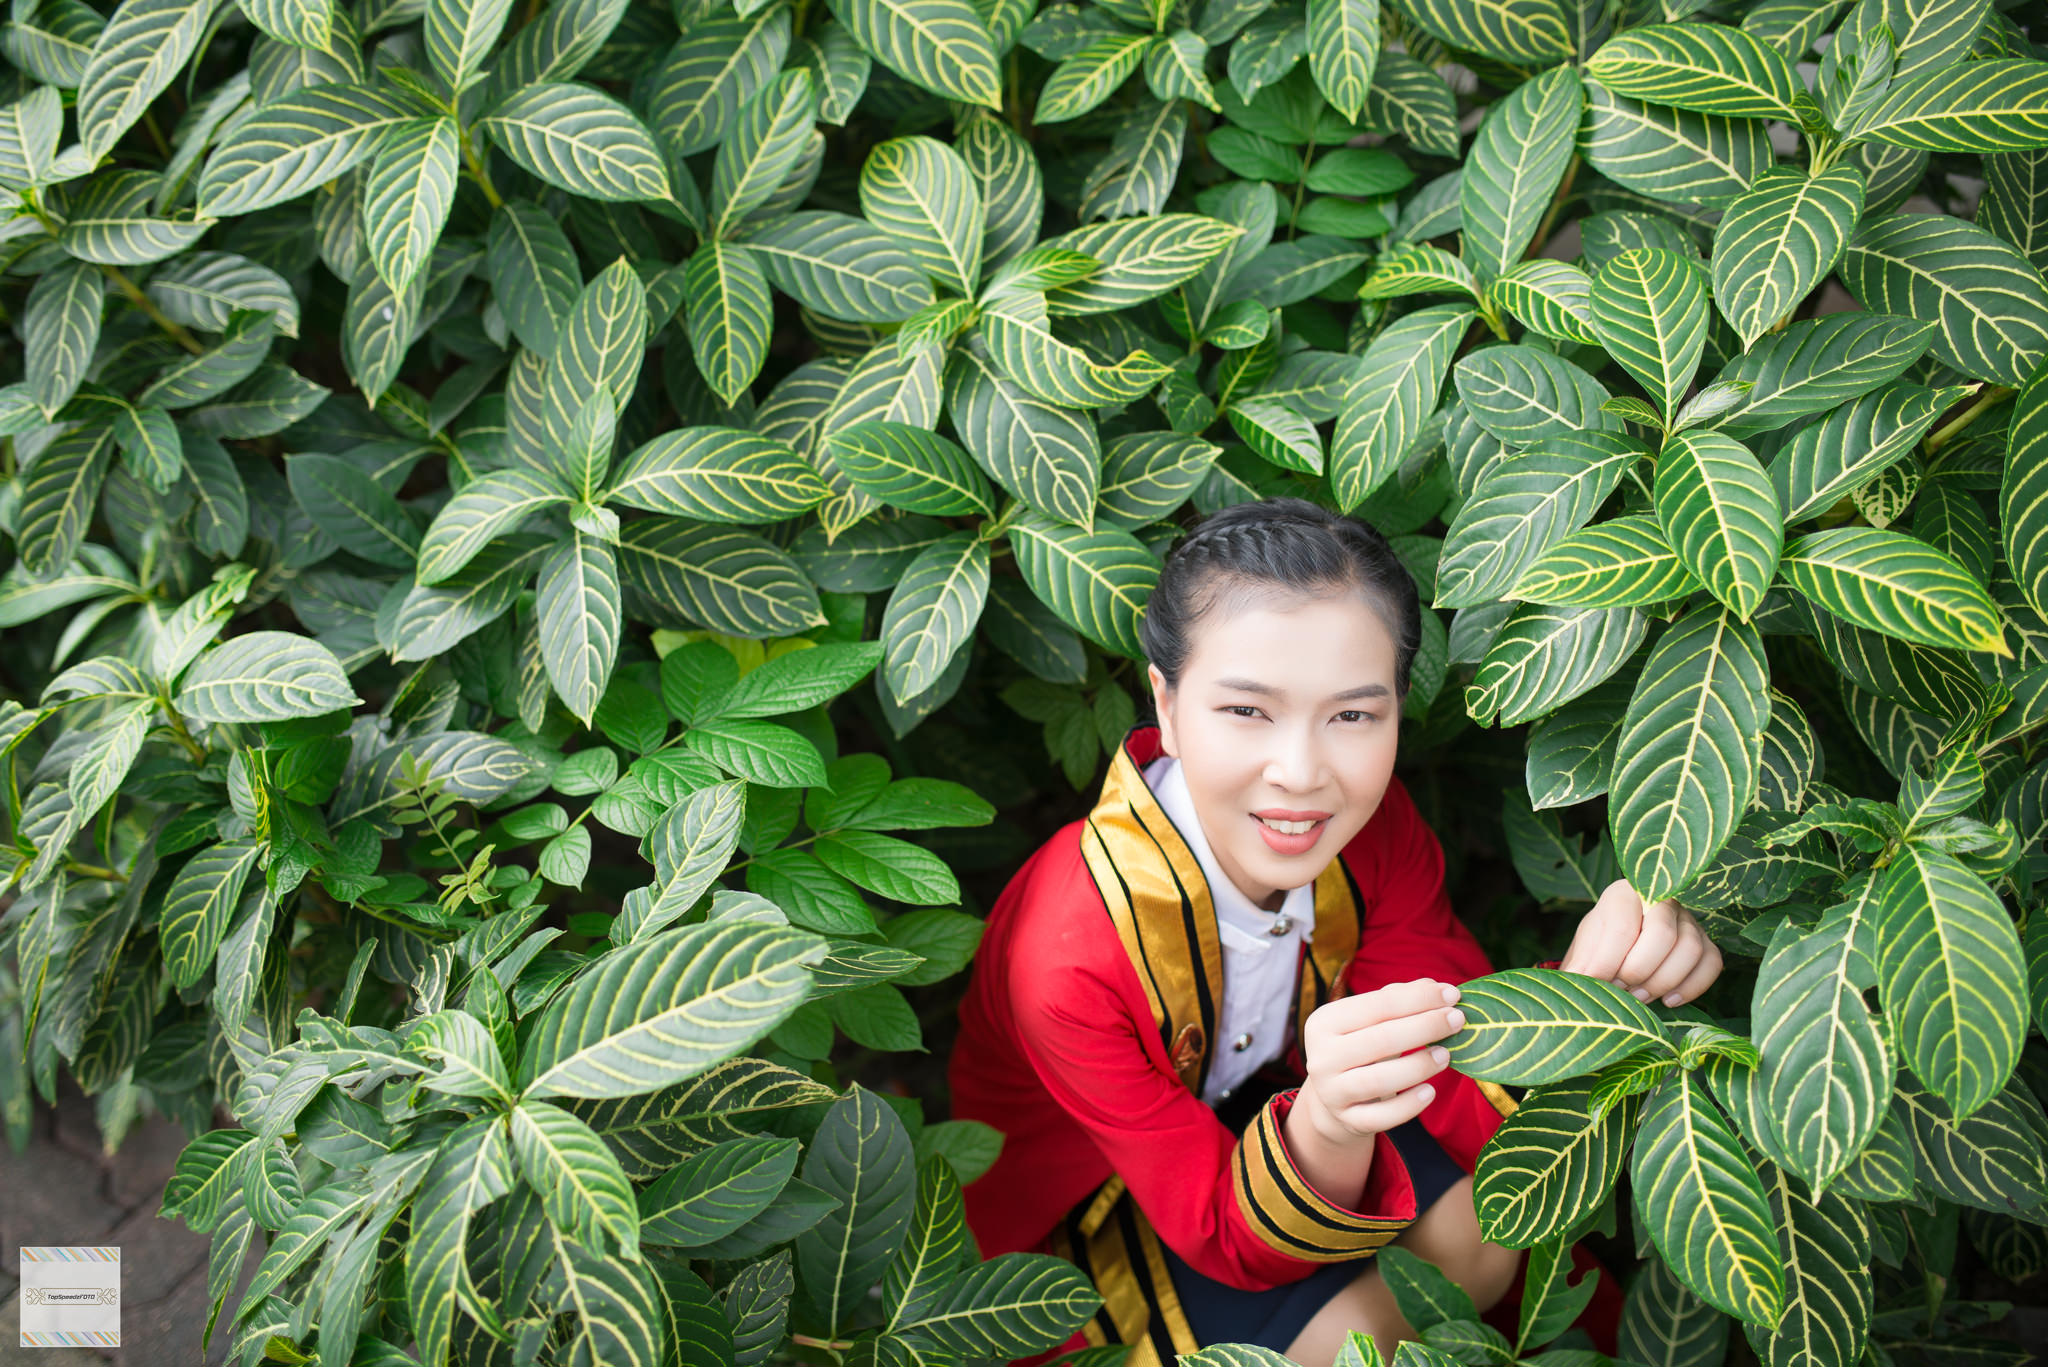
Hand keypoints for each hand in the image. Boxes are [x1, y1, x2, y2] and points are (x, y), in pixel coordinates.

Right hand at [1299, 978, 1463, 1144]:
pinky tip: (1430, 1091)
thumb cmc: (1359, 1047)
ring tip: (1447, 1054)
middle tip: (1458, 1020)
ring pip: (1380, 1080)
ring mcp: (1332, 1092)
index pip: (1377, 1005)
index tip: (1453, 994)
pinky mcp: (1348, 1120)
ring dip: (1419, 1065)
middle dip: (1425, 1027)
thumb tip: (1433, 986)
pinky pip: (1382, 1117)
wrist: (1333, 1096)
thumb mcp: (1368, 1020)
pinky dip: (1409, 1105)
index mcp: (1324, 1022)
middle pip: (1381, 1040)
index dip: (1418, 999)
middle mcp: (1322, 1057)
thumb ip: (1397, 999)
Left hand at [1559, 879, 1722, 1007]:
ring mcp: (1688, 921)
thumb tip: (1575, 981)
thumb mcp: (1584, 952)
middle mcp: (1662, 901)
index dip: (1609, 959)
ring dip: (1663, 981)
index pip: (1622, 923)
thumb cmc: (1601, 948)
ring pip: (1691, 948)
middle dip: (1638, 970)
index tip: (1597, 981)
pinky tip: (1668, 1001)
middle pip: (1662, 933)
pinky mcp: (1707, 943)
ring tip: (1639, 997)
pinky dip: (1692, 987)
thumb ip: (1581, 964)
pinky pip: (1712, 963)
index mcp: (1624, 894)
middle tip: (1620, 989)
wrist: (1620, 953)